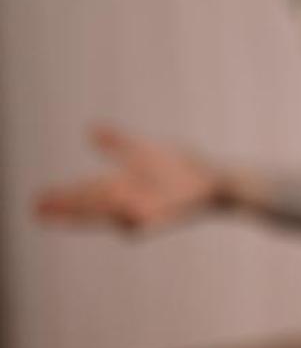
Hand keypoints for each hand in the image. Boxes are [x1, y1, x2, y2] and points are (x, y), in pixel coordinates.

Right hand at [34, 125, 225, 231]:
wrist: (218, 179)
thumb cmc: (180, 167)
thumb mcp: (143, 151)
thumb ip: (117, 143)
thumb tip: (91, 129)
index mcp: (123, 187)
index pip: (85, 193)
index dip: (61, 198)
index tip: (35, 202)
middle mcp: (131, 200)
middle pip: (93, 203)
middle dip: (67, 206)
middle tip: (37, 209)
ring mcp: (151, 208)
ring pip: (115, 210)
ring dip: (94, 210)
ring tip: (66, 213)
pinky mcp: (172, 212)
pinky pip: (152, 218)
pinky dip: (140, 218)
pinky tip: (130, 218)